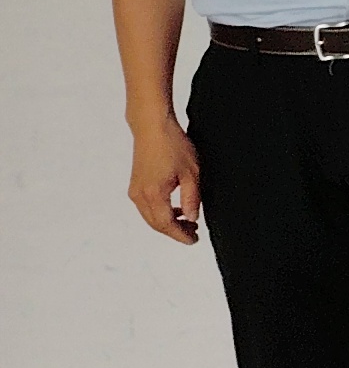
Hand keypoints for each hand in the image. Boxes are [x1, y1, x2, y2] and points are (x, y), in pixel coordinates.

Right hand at [127, 118, 203, 244]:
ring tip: (188, 221)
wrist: (152, 127)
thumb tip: (192, 218)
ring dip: (168, 222)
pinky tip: (175, 209)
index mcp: (153, 194)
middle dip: (175, 231)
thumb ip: (192, 198)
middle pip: (156, 224)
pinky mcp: (135, 185)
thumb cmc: (173, 145)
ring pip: (150, 217)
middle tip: (194, 233)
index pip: (166, 225)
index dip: (181, 235)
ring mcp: (135, 191)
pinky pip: (147, 207)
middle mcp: (139, 196)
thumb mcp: (192, 172)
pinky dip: (160, 212)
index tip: (194, 240)